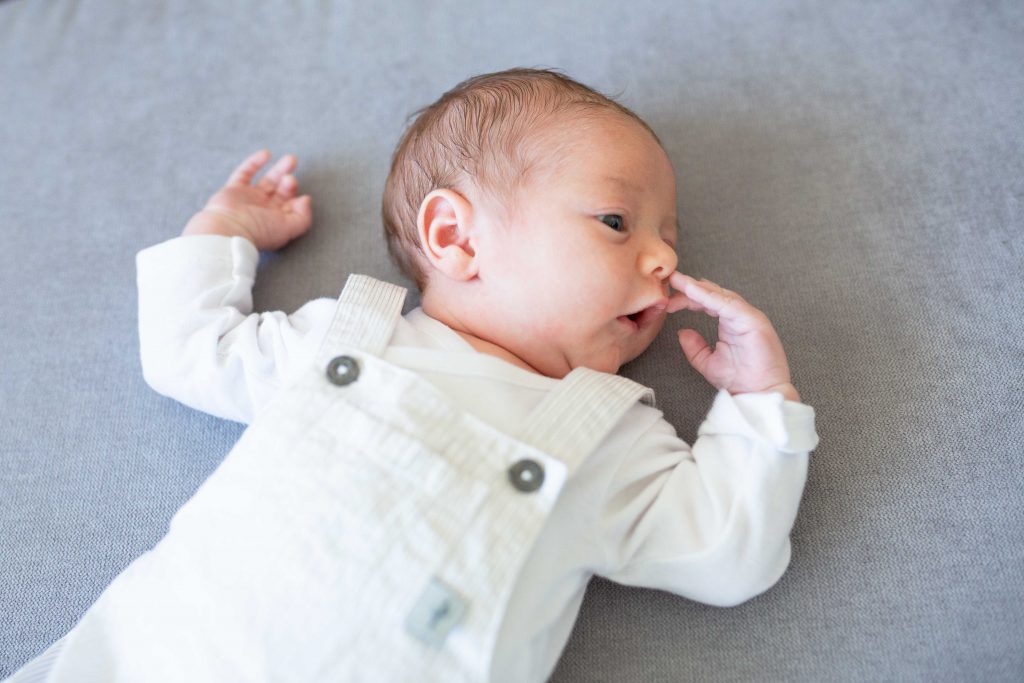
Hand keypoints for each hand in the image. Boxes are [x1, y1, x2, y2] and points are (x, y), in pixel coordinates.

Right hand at [182, 149, 312, 250]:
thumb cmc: (258, 231)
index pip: (291, 206)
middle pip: (281, 192)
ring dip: (280, 169)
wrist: (228, 229)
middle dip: (289, 183)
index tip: (301, 197)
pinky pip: (245, 173)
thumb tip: (306, 199)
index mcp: (276, 221)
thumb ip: (303, 217)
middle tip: (291, 178)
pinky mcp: (234, 189)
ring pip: (268, 180)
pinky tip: (267, 153)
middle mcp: (264, 210)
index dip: (298, 200)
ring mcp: (249, 199)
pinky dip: (255, 162)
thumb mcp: (288, 228)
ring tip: (291, 159)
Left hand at [666, 272, 799, 401]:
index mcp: (731, 323)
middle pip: (713, 294)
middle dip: (690, 287)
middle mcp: (740, 316)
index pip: (708, 302)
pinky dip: (710, 297)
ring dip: (698, 288)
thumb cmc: (740, 381)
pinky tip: (693, 291)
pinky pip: (729, 305)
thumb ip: (695, 347)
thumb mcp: (708, 362)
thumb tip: (681, 332)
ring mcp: (748, 317)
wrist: (758, 397)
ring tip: (679, 281)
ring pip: (721, 295)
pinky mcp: (753, 321)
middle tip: (671, 281)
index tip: (669, 300)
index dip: (688, 298)